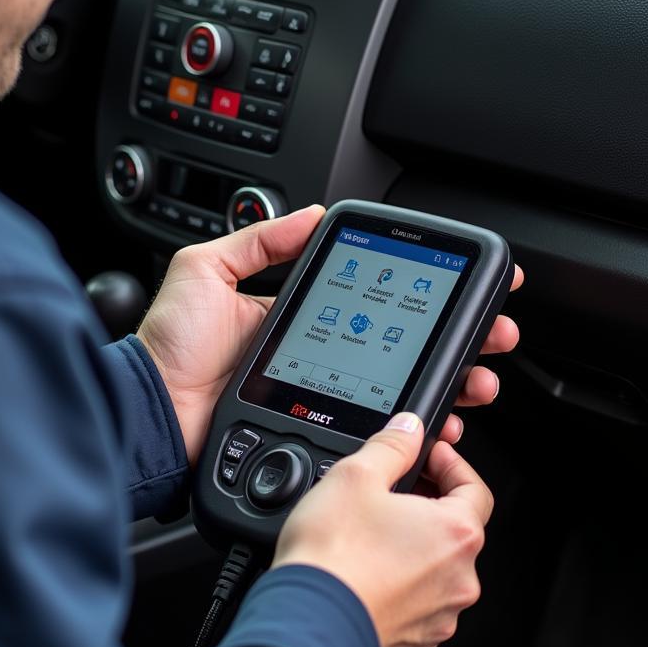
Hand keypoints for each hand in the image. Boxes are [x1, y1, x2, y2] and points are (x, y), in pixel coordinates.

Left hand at [137, 207, 523, 463]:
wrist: (155, 412)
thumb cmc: (172, 347)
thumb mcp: (207, 270)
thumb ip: (258, 240)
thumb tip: (310, 215)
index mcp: (300, 315)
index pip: (374, 301)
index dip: (420, 295)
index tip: (461, 283)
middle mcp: (323, 355)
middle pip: (405, 347)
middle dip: (458, 339)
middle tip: (492, 334)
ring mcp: (327, 396)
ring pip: (405, 391)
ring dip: (452, 383)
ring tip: (479, 378)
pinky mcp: (324, 431)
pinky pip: (381, 430)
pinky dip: (419, 426)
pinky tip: (442, 419)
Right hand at [273, 413, 492, 646]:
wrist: (306, 627)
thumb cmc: (332, 558)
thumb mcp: (355, 475)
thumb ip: (392, 445)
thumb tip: (409, 429)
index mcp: (456, 534)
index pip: (475, 488)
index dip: (451, 465)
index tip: (429, 458)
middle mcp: (459, 580)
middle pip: (454, 531)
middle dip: (425, 509)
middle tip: (390, 496)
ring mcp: (438, 619)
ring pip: (434, 573)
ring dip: (410, 552)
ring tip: (368, 540)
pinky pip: (414, 609)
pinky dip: (395, 592)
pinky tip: (363, 578)